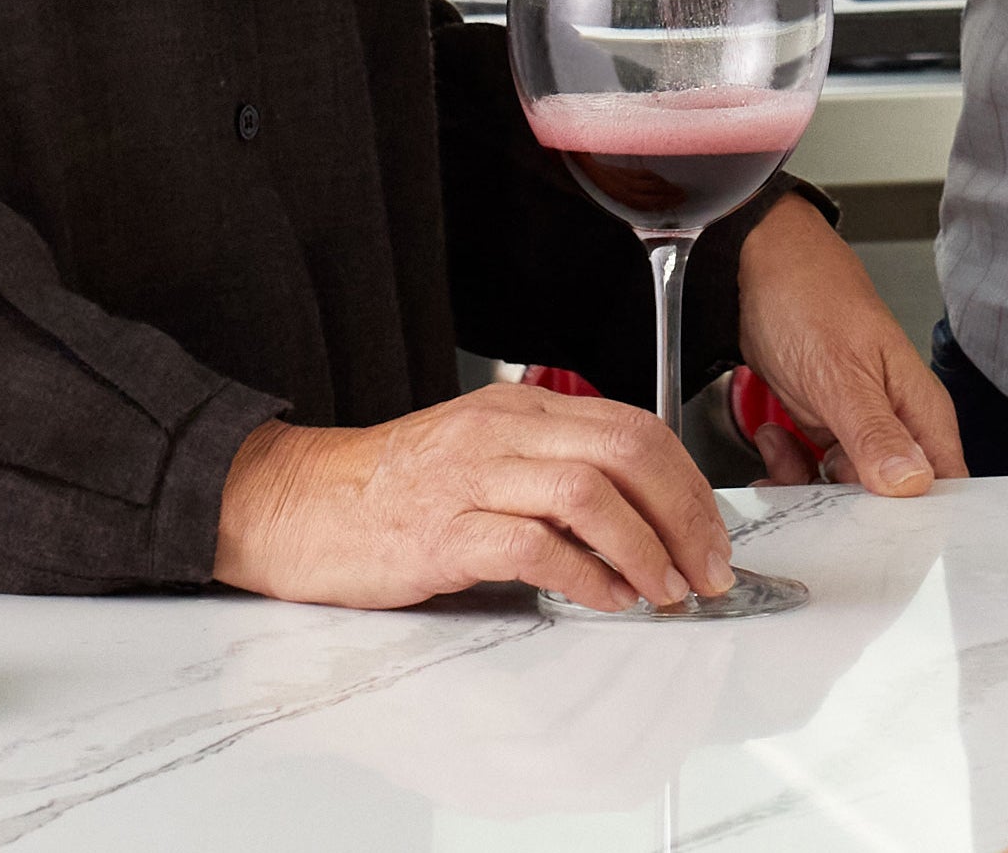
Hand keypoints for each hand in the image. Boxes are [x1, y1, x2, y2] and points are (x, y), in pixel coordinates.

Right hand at [211, 383, 735, 612]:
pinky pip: (534, 547)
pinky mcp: (443, 533)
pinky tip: (607, 599)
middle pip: (627, 452)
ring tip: (666, 590)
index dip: (688, 482)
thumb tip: (637, 517)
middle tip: (708, 569)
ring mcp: (472, 479)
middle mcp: (501, 432)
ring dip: (645, 547)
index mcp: (518, 409)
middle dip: (685, 515)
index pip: (634, 427)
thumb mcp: (481, 456)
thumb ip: (551, 471)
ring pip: (589, 493)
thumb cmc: (388, 490)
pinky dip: (584, 576)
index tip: (712, 533)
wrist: (295, 504)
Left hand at [732, 192, 963, 493]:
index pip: (945, 487)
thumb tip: (913, 485)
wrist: (751, 267)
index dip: (920, 521)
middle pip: (892, 502)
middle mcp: (896, 423)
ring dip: (808, 485)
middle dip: (849, 508)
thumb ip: (875, 432)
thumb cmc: (808, 296)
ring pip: (846, 491)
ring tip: (783, 453)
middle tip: (813, 496)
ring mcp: (858, 427)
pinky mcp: (824, 426)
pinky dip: (788, 466)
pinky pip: (813, 471)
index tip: (879, 541)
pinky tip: (774, 438)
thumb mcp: (839, 373)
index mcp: (920, 410)